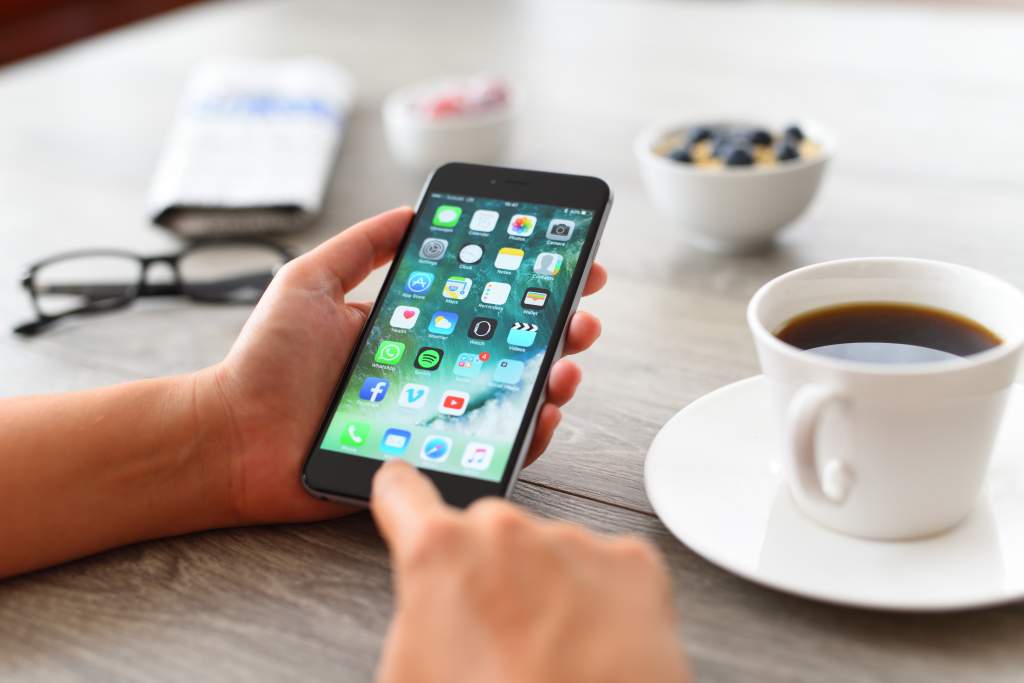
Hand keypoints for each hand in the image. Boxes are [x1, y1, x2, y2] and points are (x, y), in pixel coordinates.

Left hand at [199, 208, 606, 523]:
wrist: (233, 437)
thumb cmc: (265, 361)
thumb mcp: (308, 282)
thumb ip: (359, 247)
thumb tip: (411, 212)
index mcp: (412, 330)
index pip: (485, 303)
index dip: (531, 285)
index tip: (572, 262)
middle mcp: (434, 371)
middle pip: (513, 348)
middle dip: (560, 328)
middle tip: (583, 314)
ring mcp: (438, 415)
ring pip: (514, 397)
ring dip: (555, 376)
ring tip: (569, 360)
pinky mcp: (434, 458)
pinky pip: (493, 446)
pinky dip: (529, 430)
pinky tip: (545, 410)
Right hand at [370, 460, 689, 682]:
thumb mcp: (410, 674)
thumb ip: (414, 614)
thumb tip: (427, 604)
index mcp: (441, 554)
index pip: (402, 491)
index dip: (399, 496)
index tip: (401, 488)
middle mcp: (507, 532)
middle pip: (487, 532)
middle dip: (489, 571)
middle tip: (498, 637)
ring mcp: (574, 542)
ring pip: (548, 553)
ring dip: (547, 590)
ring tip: (552, 656)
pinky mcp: (632, 562)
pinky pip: (605, 569)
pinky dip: (601, 602)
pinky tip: (592, 649)